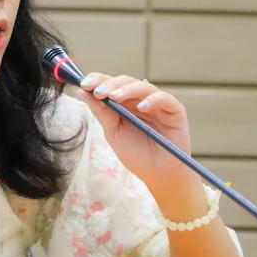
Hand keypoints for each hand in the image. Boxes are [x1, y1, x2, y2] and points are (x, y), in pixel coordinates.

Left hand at [77, 73, 193, 187]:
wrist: (159, 175)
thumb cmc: (136, 155)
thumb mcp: (114, 133)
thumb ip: (102, 113)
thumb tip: (81, 92)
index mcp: (125, 103)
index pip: (111, 85)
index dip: (98, 80)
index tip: (84, 84)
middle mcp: (141, 99)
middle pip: (126, 82)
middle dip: (110, 85)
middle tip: (98, 91)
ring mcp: (158, 104)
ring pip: (143, 87)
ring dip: (127, 90)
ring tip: (114, 97)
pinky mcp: (175, 110)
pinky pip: (164, 99)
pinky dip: (153, 100)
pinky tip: (142, 107)